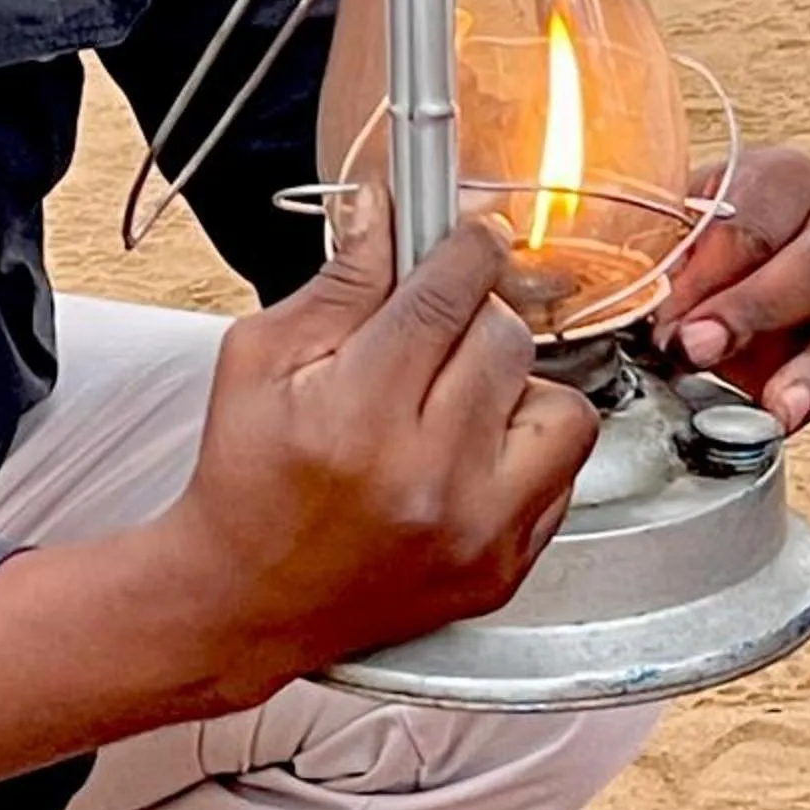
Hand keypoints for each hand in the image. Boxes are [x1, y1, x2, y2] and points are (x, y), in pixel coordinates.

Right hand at [157, 189, 597, 700]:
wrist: (246, 599)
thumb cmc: (246, 476)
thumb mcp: (261, 358)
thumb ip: (337, 281)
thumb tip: (385, 209)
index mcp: (358, 413)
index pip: (447, 293)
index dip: (466, 245)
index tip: (469, 233)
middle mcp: (428, 477)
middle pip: (505, 338)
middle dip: (476, 312)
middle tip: (439, 323)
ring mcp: (475, 531)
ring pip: (559, 406)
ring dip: (514, 384)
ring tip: (460, 394)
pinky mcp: (503, 569)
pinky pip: (564, 474)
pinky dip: (526, 447)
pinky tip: (471, 448)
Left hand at [654, 143, 809, 434]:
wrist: (753, 261)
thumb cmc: (714, 238)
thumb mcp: (682, 227)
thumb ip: (666, 257)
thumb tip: (632, 301)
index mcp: (785, 179)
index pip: (748, 225)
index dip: (702, 275)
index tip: (663, 316)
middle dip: (751, 313)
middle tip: (698, 348)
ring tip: (777, 408)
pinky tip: (788, 418)